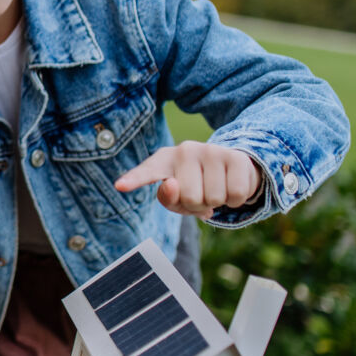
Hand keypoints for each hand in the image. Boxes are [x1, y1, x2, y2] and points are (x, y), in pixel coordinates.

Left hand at [113, 141, 261, 218]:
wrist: (231, 167)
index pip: (146, 172)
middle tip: (202, 193)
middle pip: (189, 198)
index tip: (120, 186)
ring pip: (213, 198)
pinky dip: (235, 200)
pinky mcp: (235, 156)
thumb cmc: (197, 185)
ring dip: (218, 202)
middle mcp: (184, 150)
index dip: (134, 180)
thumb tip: (172, 185)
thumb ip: (170, 199)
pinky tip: (230, 185)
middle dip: (198, 205)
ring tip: (216, 187)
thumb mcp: (179, 197)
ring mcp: (210, 150)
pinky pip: (235, 194)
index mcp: (163, 161)